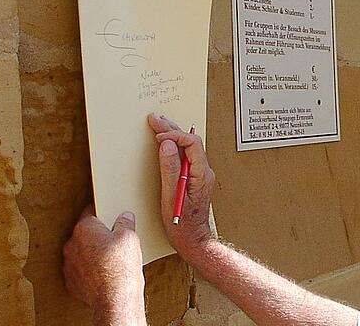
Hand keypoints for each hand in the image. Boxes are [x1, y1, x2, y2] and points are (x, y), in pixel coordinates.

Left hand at [63, 206, 145, 323]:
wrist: (115, 298)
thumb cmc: (120, 268)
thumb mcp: (130, 237)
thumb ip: (125, 223)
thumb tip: (125, 219)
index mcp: (84, 229)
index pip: (89, 212)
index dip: (100, 211)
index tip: (106, 212)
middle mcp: (72, 245)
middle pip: (84, 233)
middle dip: (97, 235)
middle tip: (113, 238)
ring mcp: (70, 265)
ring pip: (81, 253)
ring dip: (91, 253)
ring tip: (110, 258)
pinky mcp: (72, 282)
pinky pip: (80, 270)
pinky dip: (89, 270)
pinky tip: (103, 272)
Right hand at [148, 114, 214, 253]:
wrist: (193, 240)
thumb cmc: (182, 224)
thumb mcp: (172, 197)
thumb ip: (170, 170)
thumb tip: (168, 146)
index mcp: (201, 174)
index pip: (192, 143)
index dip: (174, 136)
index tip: (158, 137)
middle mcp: (204, 171)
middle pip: (191, 142)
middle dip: (172, 129)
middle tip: (155, 119)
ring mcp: (200, 174)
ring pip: (189, 147)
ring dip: (174, 135)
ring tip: (160, 125)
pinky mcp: (194, 177)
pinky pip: (187, 155)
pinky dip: (175, 146)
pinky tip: (167, 142)